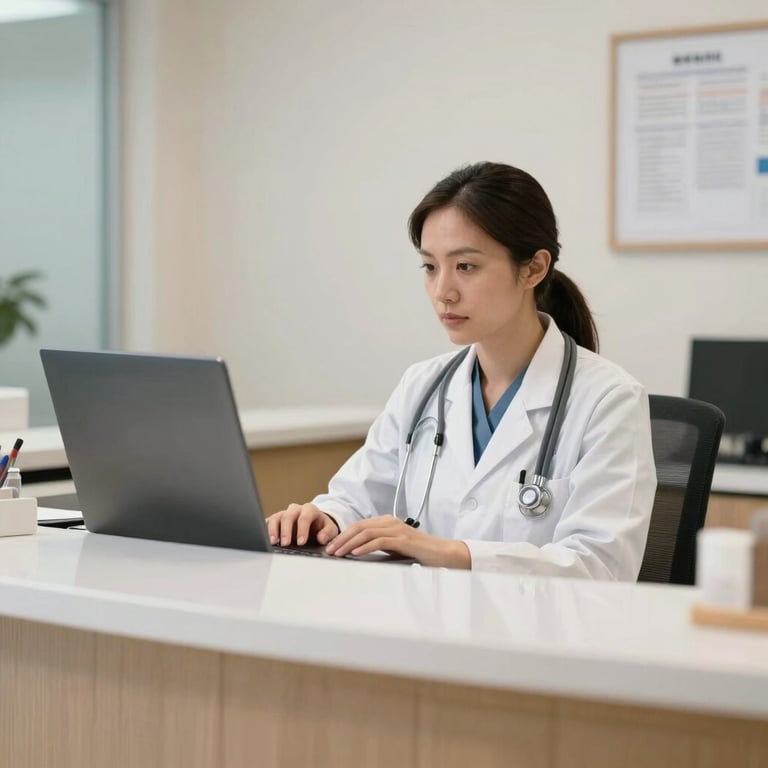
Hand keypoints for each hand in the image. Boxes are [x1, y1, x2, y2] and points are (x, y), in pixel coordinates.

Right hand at [266, 503, 339, 546]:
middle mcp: (296, 510)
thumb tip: (321, 538)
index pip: (305, 517)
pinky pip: (269, 522)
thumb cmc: (322, 528)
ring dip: (273, 530)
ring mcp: (284, 514)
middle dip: (286, 530)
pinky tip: (266, 539)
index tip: (301, 542)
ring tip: (273, 542)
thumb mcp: (330, 530)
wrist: (314, 525)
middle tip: (286, 544)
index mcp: (310, 510)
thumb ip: (328, 533)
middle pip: (288, 516)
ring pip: (276, 518)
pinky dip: (266, 530)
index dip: (302, 529)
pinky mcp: (276, 520)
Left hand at [325, 516, 470, 568]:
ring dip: (349, 543)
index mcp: (387, 522)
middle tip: (330, 550)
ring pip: (366, 533)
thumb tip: (358, 554)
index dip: (344, 535)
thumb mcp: (395, 549)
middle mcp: (390, 522)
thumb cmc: (420, 553)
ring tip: (338, 553)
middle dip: (342, 538)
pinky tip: (356, 553)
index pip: (360, 526)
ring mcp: (397, 529)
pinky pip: (380, 541)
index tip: (332, 546)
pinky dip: (365, 546)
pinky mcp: (403, 539)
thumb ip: (380, 547)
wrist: (443, 553)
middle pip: (360, 527)